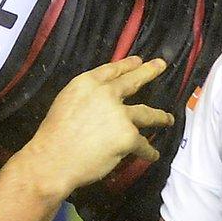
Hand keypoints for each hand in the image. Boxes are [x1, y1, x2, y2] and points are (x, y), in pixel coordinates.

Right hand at [20, 57, 173, 194]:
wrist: (54, 160)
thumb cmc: (53, 135)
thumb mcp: (66, 102)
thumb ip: (86, 97)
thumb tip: (101, 102)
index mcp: (88, 83)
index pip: (112, 69)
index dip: (127, 65)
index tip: (138, 61)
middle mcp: (107, 94)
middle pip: (133, 81)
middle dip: (149, 72)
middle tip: (161, 65)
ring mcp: (121, 115)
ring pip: (147, 114)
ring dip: (160, 117)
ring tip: (168, 119)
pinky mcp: (129, 136)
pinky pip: (143, 145)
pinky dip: (149, 151)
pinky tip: (153, 154)